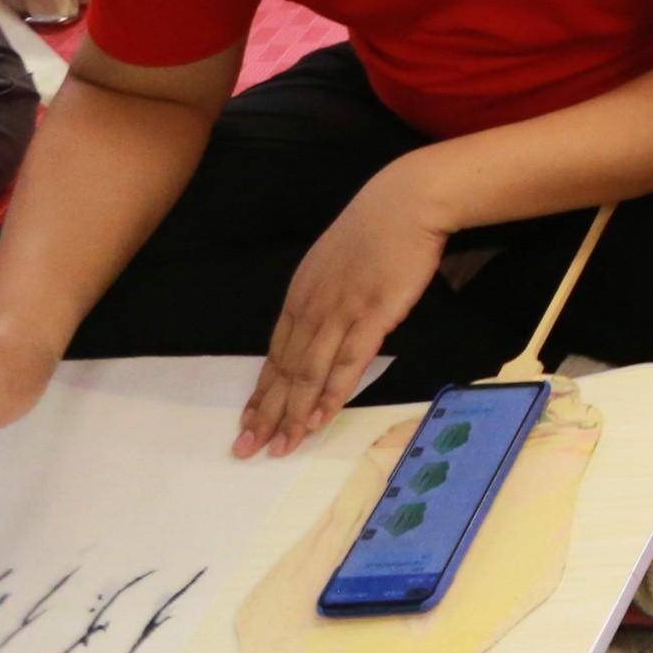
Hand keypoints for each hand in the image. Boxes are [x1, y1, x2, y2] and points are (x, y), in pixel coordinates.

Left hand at [237, 168, 450, 455]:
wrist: (405, 203)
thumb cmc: (376, 228)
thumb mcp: (335, 262)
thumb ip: (324, 294)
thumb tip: (320, 322)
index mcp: (300, 297)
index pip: (275, 355)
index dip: (261, 393)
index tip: (247, 423)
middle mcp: (311, 309)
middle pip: (284, 371)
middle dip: (265, 414)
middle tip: (247, 449)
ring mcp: (340, 313)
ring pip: (309, 373)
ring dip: (293, 414)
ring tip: (280, 447)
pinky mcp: (372, 316)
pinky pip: (346, 363)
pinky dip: (331, 395)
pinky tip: (319, 419)